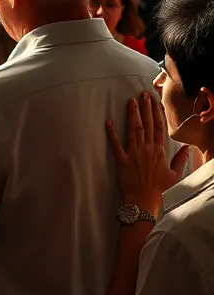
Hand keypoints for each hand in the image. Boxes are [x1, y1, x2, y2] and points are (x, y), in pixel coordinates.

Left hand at [106, 92, 189, 215]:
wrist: (143, 200)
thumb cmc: (159, 188)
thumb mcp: (174, 175)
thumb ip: (181, 160)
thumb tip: (187, 148)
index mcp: (159, 152)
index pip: (158, 128)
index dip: (156, 114)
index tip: (154, 101)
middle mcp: (147, 150)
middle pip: (146, 125)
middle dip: (144, 108)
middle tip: (142, 94)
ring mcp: (134, 154)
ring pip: (133, 130)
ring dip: (132, 115)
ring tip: (130, 101)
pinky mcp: (121, 160)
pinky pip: (116, 144)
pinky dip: (111, 133)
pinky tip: (108, 121)